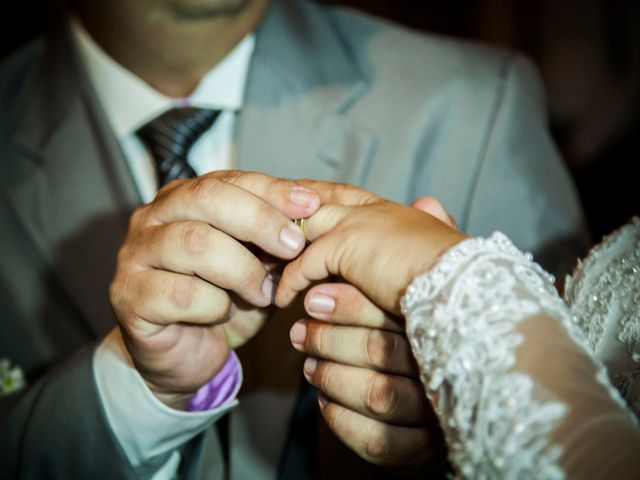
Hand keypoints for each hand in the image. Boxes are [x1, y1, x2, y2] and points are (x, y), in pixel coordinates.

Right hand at [109, 170, 319, 407]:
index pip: (228, 179)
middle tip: (293, 246)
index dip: (271, 190)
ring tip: (262, 293)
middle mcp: (153, 217)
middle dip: (259, 220)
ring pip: (195, 243)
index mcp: (184, 198)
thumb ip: (273, 237)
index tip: (310, 206)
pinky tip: (223, 313)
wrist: (185, 355)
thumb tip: (309, 211)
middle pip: (206, 198)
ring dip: (241, 270)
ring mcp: (135, 255)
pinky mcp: (128, 295)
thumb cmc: (223, 301)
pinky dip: (214, 305)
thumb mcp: (257, 264)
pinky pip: (181, 293)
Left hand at [276, 182, 465, 313]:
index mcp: (392, 210)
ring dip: (282, 245)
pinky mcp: (351, 244)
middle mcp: (374, 210)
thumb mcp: (438, 244)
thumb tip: (430, 201)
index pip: (343, 196)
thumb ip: (431, 223)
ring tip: (262, 263)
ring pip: (306, 224)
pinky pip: (308, 260)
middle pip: (317, 198)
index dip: (315, 200)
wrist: (466, 283)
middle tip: (257, 223)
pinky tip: (283, 298)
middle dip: (287, 209)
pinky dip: (292, 279)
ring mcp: (362, 223)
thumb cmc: (459, 275)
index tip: (290, 209)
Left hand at [290, 282, 446, 472]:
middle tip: (301, 333)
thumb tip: (319, 293)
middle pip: (381, 350)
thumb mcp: (398, 322)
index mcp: (443, 330)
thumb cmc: (408, 356)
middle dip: (329, 340)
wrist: (439, 415)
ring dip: (332, 377)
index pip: (394, 311)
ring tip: (309, 366)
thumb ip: (371, 304)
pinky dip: (340, 418)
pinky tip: (324, 401)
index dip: (348, 306)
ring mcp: (434, 415)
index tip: (312, 301)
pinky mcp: (419, 451)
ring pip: (377, 394)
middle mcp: (443, 371)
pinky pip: (375, 438)